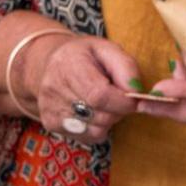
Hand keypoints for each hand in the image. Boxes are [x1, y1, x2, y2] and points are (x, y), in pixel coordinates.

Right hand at [30, 34, 144, 142]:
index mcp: (68, 64)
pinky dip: (98, 128)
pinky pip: (87, 136)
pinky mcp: (51, 123)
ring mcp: (49, 108)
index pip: (99, 95)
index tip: (133, 99)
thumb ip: (126, 68)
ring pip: (95, 130)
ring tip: (105, 103)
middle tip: (119, 98)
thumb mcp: (109, 49)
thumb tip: (136, 92)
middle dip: (118, 110)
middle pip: (99, 115)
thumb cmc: (86, 56)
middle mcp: (53, 88)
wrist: (52, 64)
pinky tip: (93, 112)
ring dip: (109, 120)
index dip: (122, 102)